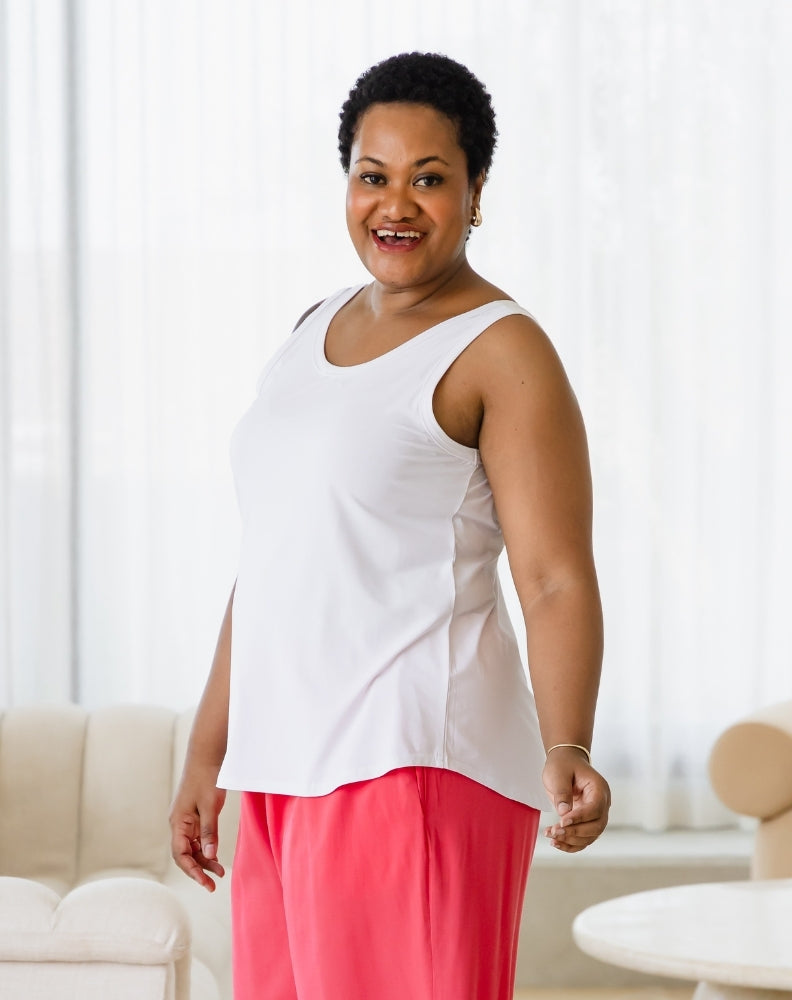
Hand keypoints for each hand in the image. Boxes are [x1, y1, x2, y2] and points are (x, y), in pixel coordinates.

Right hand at [169, 774, 226, 890]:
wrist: (207, 755)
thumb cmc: (207, 778)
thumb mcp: (209, 806)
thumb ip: (209, 832)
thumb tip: (208, 857)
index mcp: (177, 822)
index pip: (180, 855)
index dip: (192, 871)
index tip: (206, 883)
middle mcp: (178, 823)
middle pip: (185, 854)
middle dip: (199, 869)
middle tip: (214, 883)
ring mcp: (186, 820)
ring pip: (192, 847)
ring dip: (204, 859)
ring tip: (220, 872)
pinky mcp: (194, 815)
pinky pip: (197, 838)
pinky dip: (206, 848)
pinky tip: (216, 855)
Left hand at [542, 747, 609, 851]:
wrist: (565, 762)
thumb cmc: (563, 765)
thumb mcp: (559, 773)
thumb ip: (562, 792)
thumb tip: (563, 813)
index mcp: (599, 788)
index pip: (595, 808)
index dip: (580, 817)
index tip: (561, 821)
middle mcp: (602, 803)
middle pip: (596, 826)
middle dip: (575, 832)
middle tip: (554, 831)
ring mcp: (597, 814)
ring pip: (591, 836)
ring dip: (571, 840)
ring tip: (551, 836)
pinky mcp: (588, 822)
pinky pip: (583, 839)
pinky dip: (571, 844)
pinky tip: (556, 843)